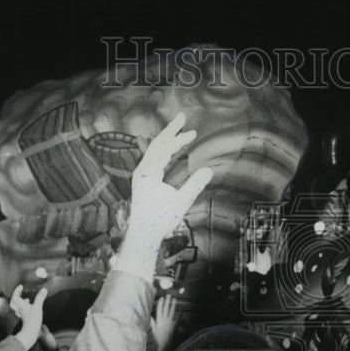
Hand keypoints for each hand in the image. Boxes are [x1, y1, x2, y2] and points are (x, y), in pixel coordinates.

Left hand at [11, 284, 47, 350]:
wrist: (31, 331)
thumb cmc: (33, 319)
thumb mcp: (37, 307)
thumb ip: (40, 298)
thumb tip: (44, 289)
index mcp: (21, 305)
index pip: (15, 296)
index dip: (17, 291)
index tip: (21, 286)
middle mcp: (20, 309)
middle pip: (13, 302)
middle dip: (16, 297)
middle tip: (20, 293)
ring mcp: (22, 314)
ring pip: (17, 307)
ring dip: (20, 302)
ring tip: (26, 299)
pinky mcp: (26, 318)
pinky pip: (23, 312)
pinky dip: (25, 308)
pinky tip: (30, 308)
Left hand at [121, 112, 212, 278]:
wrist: (143, 234)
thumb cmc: (160, 220)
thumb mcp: (181, 202)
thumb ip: (195, 184)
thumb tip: (209, 169)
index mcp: (149, 172)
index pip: (165, 149)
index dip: (179, 139)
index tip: (193, 132)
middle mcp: (142, 170)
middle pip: (156, 144)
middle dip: (170, 130)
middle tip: (182, 116)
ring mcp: (141, 175)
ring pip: (153, 150)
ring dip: (167, 139)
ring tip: (178, 130)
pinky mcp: (143, 180)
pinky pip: (153, 158)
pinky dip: (163, 150)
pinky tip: (170, 150)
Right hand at [150, 295, 179, 350]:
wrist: (164, 345)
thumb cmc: (159, 339)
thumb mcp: (154, 330)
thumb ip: (152, 323)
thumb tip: (150, 317)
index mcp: (158, 321)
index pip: (159, 310)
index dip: (160, 303)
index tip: (161, 298)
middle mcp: (163, 320)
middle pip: (165, 308)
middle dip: (167, 301)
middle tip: (168, 295)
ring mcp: (169, 322)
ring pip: (171, 311)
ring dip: (173, 304)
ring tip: (175, 298)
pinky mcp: (175, 326)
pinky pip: (178, 318)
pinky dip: (180, 313)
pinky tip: (182, 308)